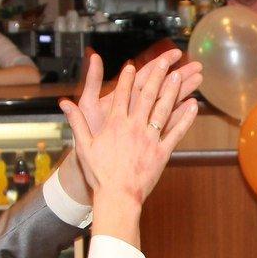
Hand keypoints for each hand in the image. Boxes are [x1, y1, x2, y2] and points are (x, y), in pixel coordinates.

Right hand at [59, 52, 197, 220]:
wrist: (117, 196)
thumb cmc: (99, 173)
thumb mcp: (84, 146)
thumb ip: (77, 122)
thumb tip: (63, 103)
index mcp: (115, 124)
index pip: (122, 95)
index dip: (127, 79)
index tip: (133, 66)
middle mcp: (134, 127)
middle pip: (147, 95)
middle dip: (156, 76)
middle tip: (165, 61)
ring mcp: (150, 139)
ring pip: (164, 109)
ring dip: (173, 91)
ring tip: (180, 75)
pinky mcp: (162, 152)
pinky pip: (176, 132)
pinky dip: (186, 118)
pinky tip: (193, 105)